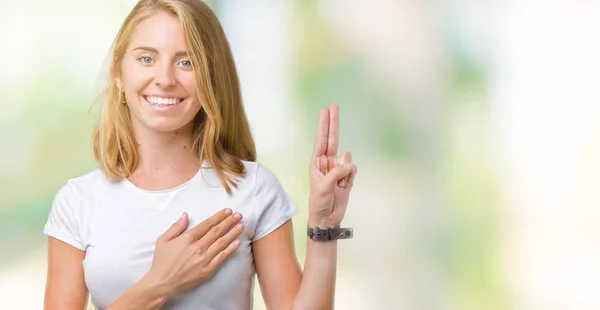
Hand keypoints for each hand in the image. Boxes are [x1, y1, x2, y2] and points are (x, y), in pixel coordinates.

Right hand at [145, 209, 243, 297]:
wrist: (162, 283)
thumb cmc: (162, 261)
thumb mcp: (163, 240)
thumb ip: (176, 227)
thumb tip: (185, 215)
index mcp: (187, 238)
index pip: (207, 224)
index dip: (219, 216)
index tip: (228, 211)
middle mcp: (197, 247)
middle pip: (217, 231)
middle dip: (229, 222)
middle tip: (239, 215)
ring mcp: (203, 259)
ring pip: (222, 243)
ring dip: (233, 233)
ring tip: (241, 226)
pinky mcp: (207, 270)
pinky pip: (222, 258)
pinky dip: (231, 250)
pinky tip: (237, 243)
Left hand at [309, 103, 357, 226]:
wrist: (327, 218)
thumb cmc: (319, 202)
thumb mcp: (323, 186)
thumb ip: (336, 173)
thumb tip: (350, 164)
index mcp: (317, 162)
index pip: (322, 139)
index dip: (324, 124)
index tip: (325, 109)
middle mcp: (328, 162)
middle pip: (333, 138)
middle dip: (333, 122)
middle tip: (334, 105)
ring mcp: (339, 168)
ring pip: (347, 158)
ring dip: (344, 170)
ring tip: (338, 184)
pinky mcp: (348, 177)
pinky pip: (353, 170)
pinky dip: (350, 177)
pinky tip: (345, 186)